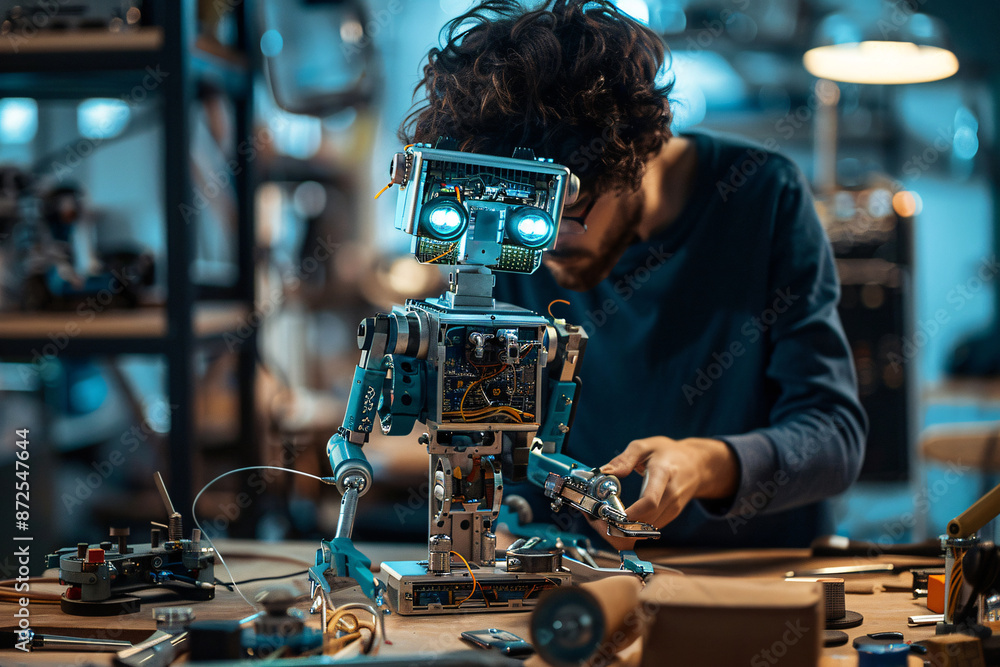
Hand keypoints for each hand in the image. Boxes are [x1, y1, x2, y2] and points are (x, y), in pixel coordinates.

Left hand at [598, 437, 738, 531]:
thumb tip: (605, 472)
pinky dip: (632, 527)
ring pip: (646, 528)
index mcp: (663, 474)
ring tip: (605, 516)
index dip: (630, 513)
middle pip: (646, 520)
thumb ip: (625, 459)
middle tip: (598, 517)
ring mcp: (672, 508)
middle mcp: (670, 495)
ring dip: (624, 528)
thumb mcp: (645, 446)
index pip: (650, 501)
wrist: (697, 465)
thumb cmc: (669, 453)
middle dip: (620, 524)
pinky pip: (649, 528)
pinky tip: (619, 517)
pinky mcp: (670, 516)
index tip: (610, 514)